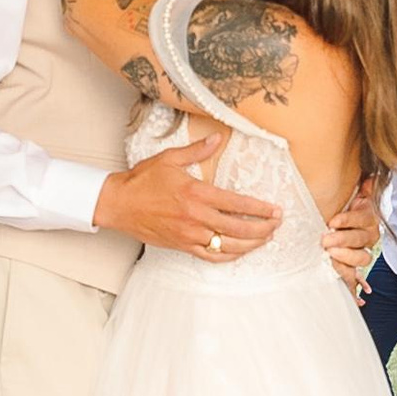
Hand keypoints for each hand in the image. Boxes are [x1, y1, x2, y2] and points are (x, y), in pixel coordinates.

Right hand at [94, 131, 279, 262]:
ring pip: (228, 246)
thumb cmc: (142, 180)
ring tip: (265, 239)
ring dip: (251, 244)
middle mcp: (196, 217)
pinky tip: (240, 252)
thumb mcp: (170, 158)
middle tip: (277, 224)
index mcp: (196, 193)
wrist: (118, 204)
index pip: (237, 203)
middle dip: (263, 228)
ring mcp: (189, 235)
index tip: (275, 210)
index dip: (260, 209)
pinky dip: (229, 256)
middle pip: (239, 228)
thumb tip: (217, 138)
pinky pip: (211, 256)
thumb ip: (197, 150)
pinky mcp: (182, 246)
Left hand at [322, 176, 380, 296]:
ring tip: (330, 253)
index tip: (332, 221)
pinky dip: (344, 271)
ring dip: (346, 256)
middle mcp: (369, 236)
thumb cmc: (343, 210)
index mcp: (368, 217)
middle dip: (343, 239)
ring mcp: (362, 252)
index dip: (348, 220)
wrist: (336, 226)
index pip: (362, 218)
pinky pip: (353, 273)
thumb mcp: (353, 195)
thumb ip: (365, 187)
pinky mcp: (353, 266)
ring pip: (362, 258)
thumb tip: (371, 177)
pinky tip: (333, 266)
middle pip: (360, 240)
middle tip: (326, 240)